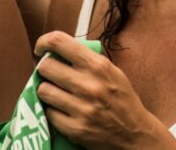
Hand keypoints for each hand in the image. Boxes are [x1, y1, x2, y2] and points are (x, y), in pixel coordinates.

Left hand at [35, 31, 164, 148]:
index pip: (59, 42)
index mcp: (98, 66)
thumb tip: (58, 50)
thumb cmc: (122, 99)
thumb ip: (88, 60)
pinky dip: (53, 111)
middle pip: (46, 66)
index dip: (44, 41)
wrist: (135, 133)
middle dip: (46, 69)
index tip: (41, 49)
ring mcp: (80, 108)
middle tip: (52, 74)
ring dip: (48, 90)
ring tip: (58, 93)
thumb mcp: (112, 72)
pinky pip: (48, 112)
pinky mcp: (74, 128)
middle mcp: (88, 85)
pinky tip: (64, 110)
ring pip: (43, 90)